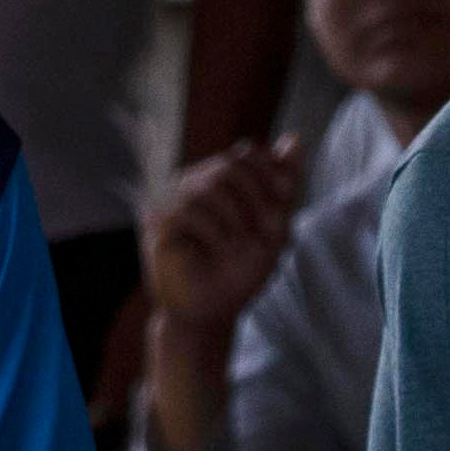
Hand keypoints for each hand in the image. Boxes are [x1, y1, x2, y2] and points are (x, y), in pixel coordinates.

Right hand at [139, 137, 310, 343]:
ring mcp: (170, 200)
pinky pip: (186, 210)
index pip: (245, 155)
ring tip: (238, 246)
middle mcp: (191, 184)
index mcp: (218, 181)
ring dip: (235, 220)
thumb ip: (284, 184)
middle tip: (260, 234)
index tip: (279, 215)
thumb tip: (295, 138)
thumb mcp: (274, 228)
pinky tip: (219, 250)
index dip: (268, 179)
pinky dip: (212, 232)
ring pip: (208, 186)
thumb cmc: (239, 272)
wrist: (211, 312)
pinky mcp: (155, 221)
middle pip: (228, 166)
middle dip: (254, 200)